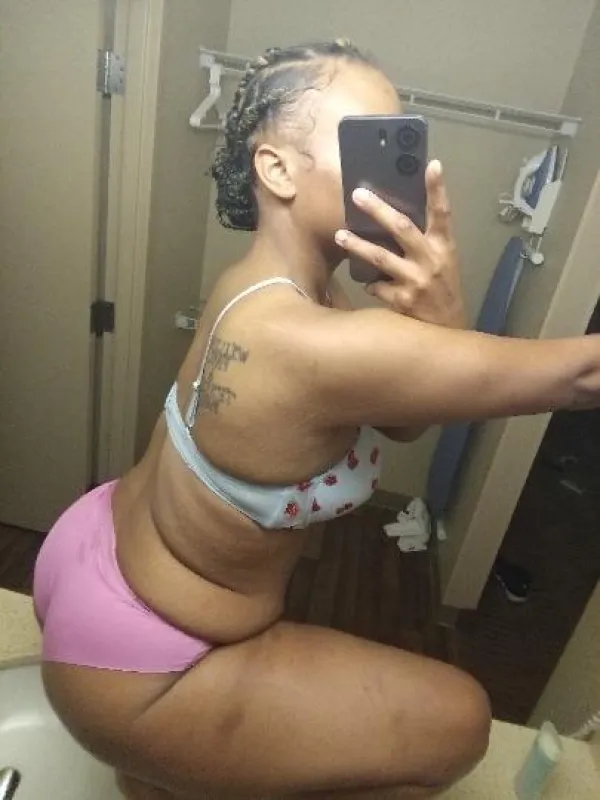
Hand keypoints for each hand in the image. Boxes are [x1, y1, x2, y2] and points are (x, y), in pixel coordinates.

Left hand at [334, 160, 465, 329]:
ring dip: (357, 245)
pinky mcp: (402, 301)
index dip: (437, 189)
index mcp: (444, 247)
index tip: (432, 164)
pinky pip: (376, 286)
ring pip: (380, 258)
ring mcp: (416, 281)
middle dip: (378, 210)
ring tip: (340, 235)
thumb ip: (424, 243)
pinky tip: (370, 284)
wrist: (448, 330)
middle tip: (358, 194)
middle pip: (402, 228)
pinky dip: (371, 284)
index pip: (442, 213)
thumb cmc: (443, 290)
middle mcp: (431, 260)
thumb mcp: (443, 262)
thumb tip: (392, 220)